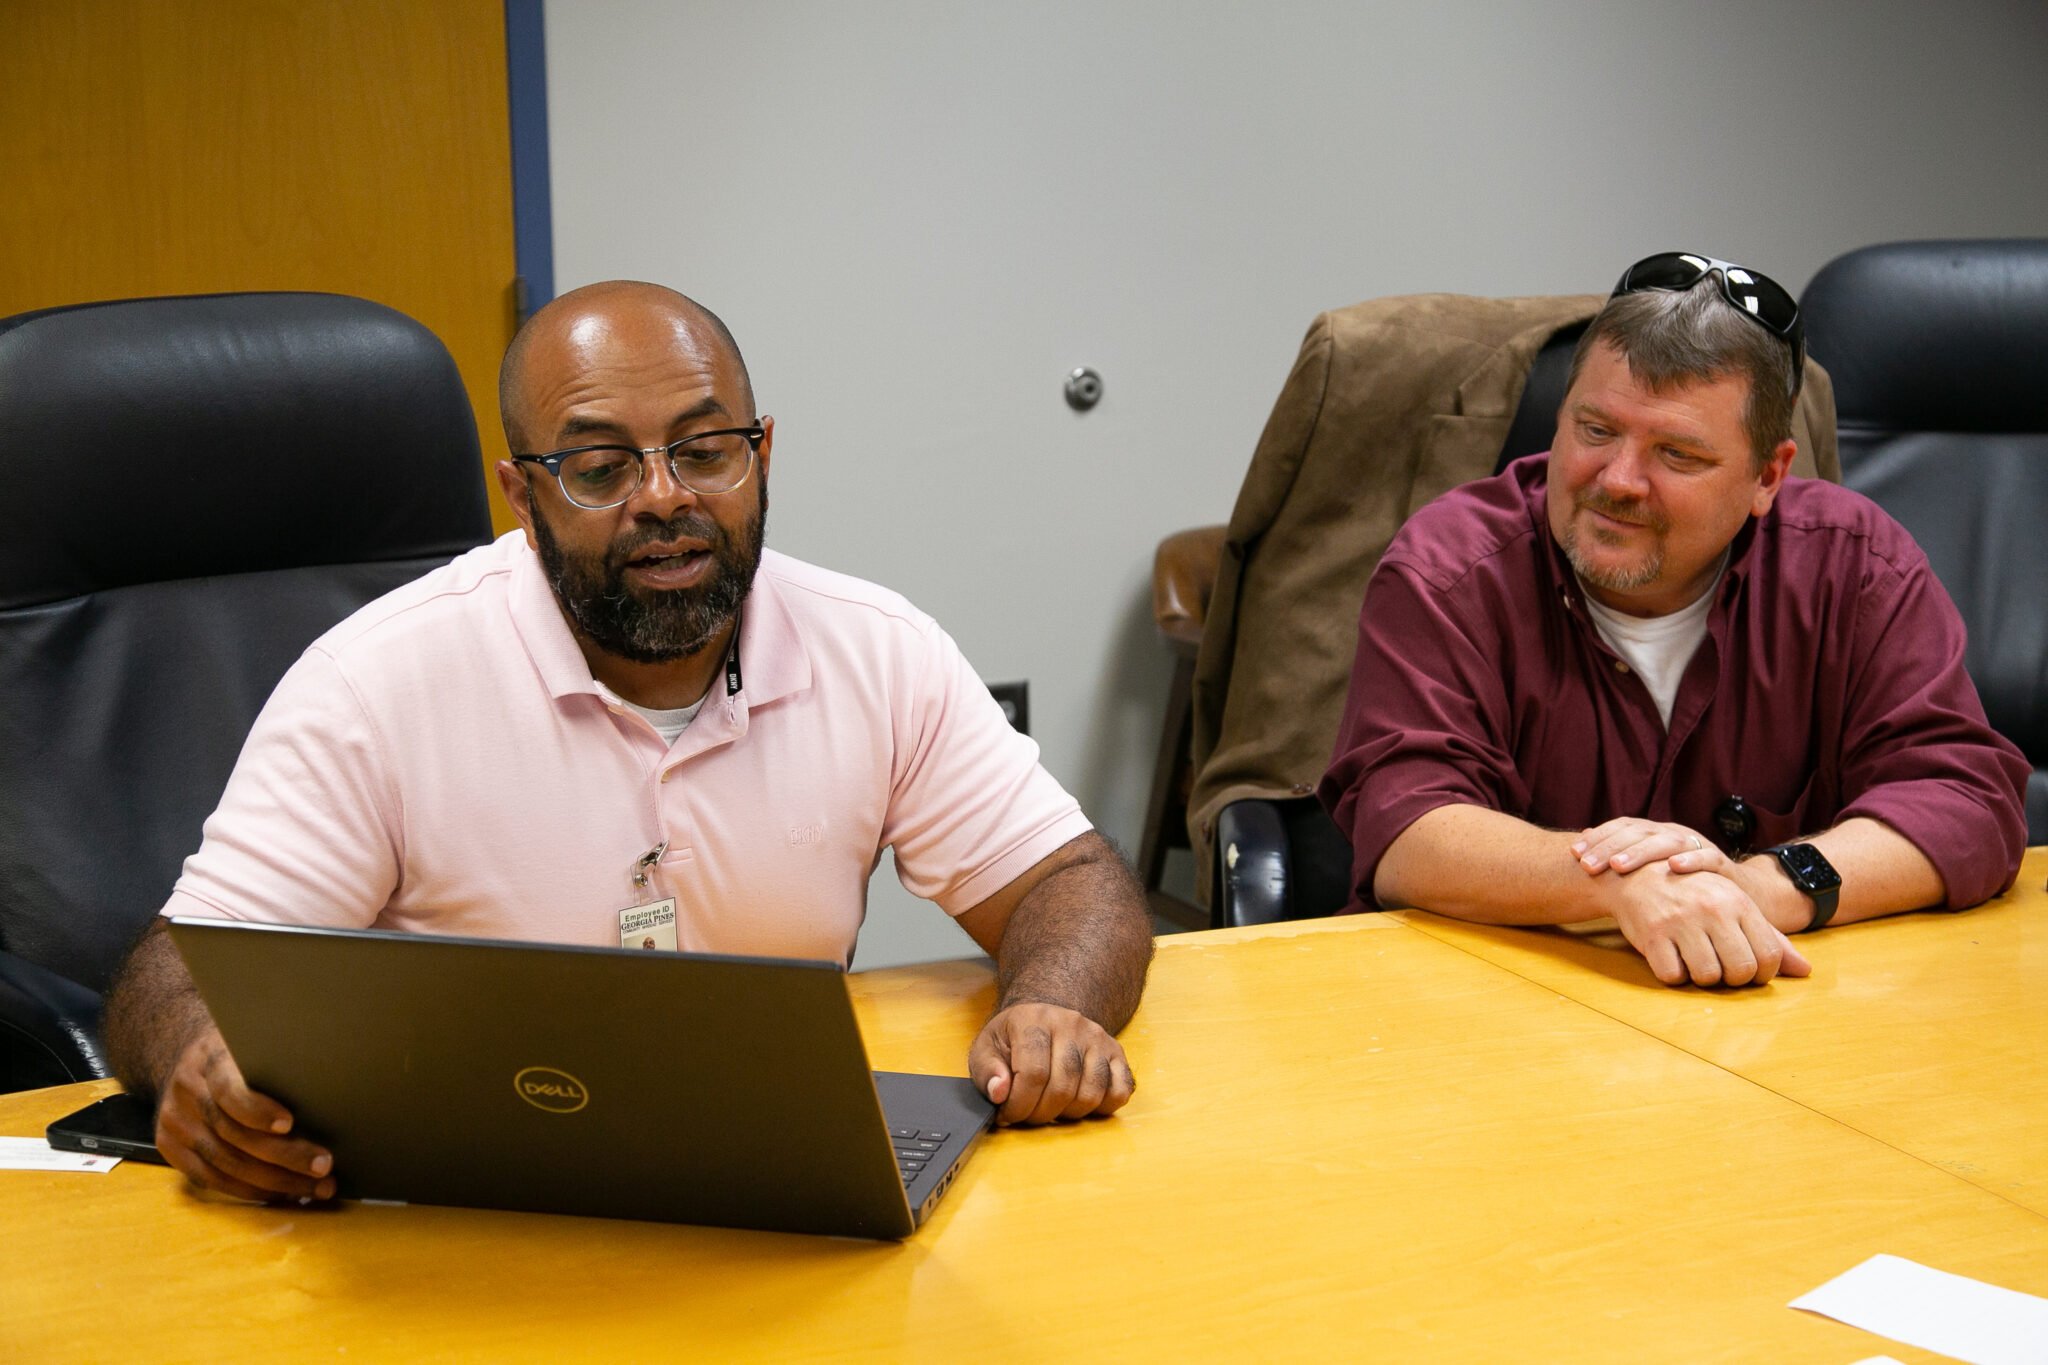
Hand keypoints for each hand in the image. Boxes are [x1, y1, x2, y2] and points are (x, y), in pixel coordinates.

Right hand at [155, 1027, 334, 1203]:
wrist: (186, 1059)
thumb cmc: (239, 1052)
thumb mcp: (254, 1041)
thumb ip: (279, 1060)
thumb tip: (336, 1082)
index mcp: (209, 1058)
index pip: (228, 1088)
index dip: (257, 1110)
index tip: (290, 1123)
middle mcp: (186, 1091)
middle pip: (233, 1133)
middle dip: (284, 1155)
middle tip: (324, 1166)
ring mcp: (174, 1123)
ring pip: (224, 1163)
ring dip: (275, 1182)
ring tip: (315, 1187)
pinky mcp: (170, 1148)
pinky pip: (211, 1179)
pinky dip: (250, 1190)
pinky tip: (283, 1194)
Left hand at [968, 1002, 1135, 1125]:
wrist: (1042, 1020)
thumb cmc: (1013, 1041)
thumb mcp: (986, 1050)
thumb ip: (987, 1072)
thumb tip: (1000, 1093)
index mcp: (1033, 1020)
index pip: (1033, 1073)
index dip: (1019, 1105)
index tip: (1008, 1115)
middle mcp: (1070, 1023)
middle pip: (1063, 1087)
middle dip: (1041, 1114)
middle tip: (1028, 1114)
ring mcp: (1097, 1037)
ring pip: (1092, 1092)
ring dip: (1069, 1113)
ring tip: (1051, 1107)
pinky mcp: (1115, 1051)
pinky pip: (1120, 1090)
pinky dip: (1102, 1107)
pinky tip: (1078, 1103)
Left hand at [1572, 817, 1714, 874]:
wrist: (1736, 893)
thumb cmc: (1681, 884)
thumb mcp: (1649, 872)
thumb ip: (1620, 861)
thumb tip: (1579, 852)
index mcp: (1653, 834)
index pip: (1622, 827)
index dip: (1598, 838)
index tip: (1574, 853)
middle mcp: (1672, 834)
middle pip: (1639, 833)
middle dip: (1610, 848)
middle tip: (1588, 865)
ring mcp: (1697, 846)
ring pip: (1667, 842)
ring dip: (1641, 853)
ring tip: (1618, 866)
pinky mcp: (1721, 864)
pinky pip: (1707, 858)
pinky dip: (1691, 861)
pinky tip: (1673, 867)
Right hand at [1606, 861, 1811, 987]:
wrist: (1639, 875)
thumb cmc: (1695, 894)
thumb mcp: (1735, 906)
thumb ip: (1771, 938)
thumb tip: (1805, 971)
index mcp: (1738, 902)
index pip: (1768, 955)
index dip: (1761, 973)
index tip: (1747, 971)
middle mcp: (1713, 910)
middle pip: (1740, 971)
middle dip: (1732, 979)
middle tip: (1719, 967)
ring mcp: (1681, 922)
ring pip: (1707, 976)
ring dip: (1701, 977)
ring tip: (1693, 959)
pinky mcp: (1652, 935)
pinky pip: (1673, 975)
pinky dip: (1673, 974)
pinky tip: (1671, 957)